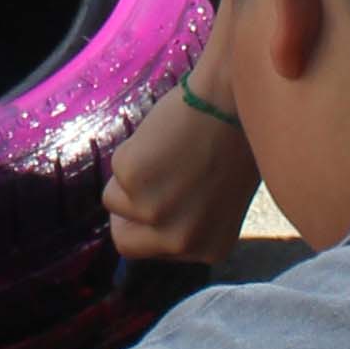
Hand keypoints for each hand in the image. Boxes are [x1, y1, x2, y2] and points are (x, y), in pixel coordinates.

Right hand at [105, 69, 257, 273]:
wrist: (235, 98)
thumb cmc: (235, 141)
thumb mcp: (221, 200)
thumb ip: (190, 221)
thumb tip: (149, 223)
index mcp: (208, 250)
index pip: (156, 250)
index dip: (157, 217)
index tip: (173, 190)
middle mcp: (181, 240)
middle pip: (125, 240)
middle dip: (131, 211)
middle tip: (152, 177)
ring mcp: (154, 212)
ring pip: (114, 201)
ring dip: (133, 175)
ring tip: (170, 151)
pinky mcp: (132, 179)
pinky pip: (114, 169)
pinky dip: (133, 150)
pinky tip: (164, 137)